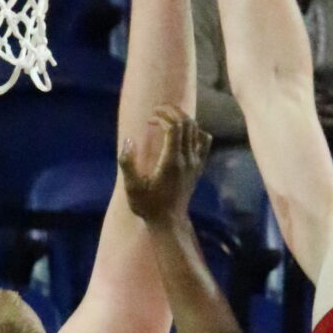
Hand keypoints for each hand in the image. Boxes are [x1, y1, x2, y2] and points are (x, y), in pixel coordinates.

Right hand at [119, 106, 210, 230]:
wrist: (169, 221)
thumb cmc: (148, 205)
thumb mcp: (132, 187)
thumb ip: (127, 162)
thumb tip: (129, 140)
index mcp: (172, 161)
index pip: (174, 127)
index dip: (162, 116)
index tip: (150, 117)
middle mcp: (187, 159)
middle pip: (187, 123)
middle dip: (172, 112)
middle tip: (158, 111)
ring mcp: (196, 162)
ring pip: (196, 130)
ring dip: (182, 119)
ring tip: (167, 118)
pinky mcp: (199, 167)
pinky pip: (204, 142)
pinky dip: (196, 131)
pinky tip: (183, 133)